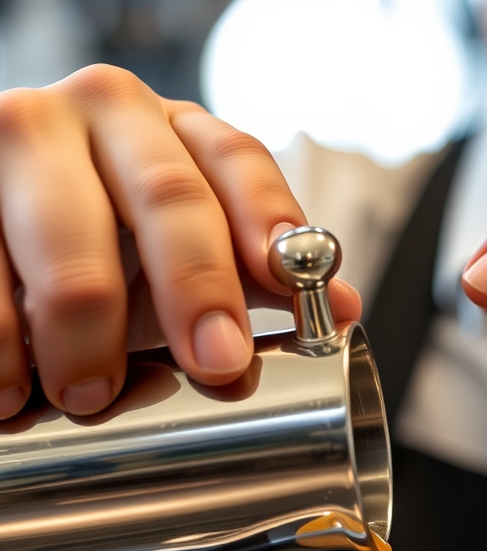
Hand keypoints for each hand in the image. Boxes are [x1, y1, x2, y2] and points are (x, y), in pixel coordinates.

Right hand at [0, 66, 360, 417]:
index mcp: (173, 132)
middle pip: (166, 196)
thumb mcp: (181, 251)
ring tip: (88, 393)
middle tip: (215, 363)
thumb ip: (254, 276)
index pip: (235, 162)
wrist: (0, 211)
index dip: (270, 223)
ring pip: (66, 235)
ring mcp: (23, 140)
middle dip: (196, 287)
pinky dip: (1, 335)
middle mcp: (102, 116)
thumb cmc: (105, 238)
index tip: (290, 287)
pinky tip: (14, 388)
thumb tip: (345, 310)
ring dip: (83, 326)